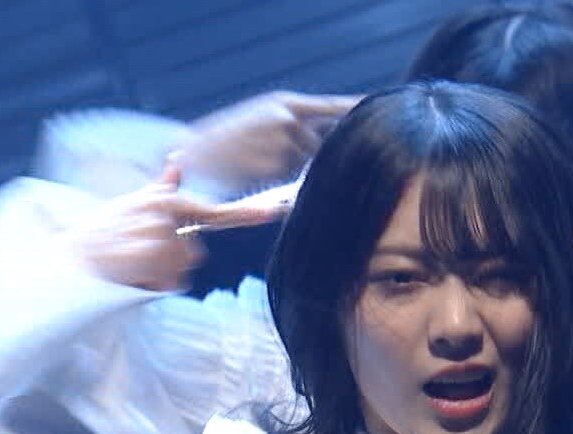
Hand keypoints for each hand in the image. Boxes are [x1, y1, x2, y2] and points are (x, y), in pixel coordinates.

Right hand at [58, 162, 283, 289]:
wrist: (67, 257)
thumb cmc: (98, 234)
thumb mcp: (128, 206)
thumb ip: (159, 190)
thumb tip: (175, 164)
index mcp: (163, 199)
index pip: (214, 209)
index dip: (249, 212)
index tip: (279, 209)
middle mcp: (164, 212)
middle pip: (194, 252)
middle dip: (170, 261)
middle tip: (135, 257)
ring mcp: (159, 234)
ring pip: (181, 268)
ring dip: (158, 275)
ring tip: (129, 264)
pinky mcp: (152, 256)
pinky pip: (169, 282)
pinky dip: (151, 285)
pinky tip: (128, 274)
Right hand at [178, 91, 360, 197]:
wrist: (189, 156)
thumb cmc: (226, 143)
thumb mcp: (261, 120)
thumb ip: (294, 128)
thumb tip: (330, 144)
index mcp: (287, 104)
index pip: (336, 108)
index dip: (359, 113)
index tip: (382, 116)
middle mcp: (291, 122)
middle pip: (331, 141)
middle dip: (334, 153)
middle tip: (337, 163)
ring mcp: (284, 147)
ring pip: (316, 166)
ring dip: (314, 175)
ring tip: (281, 178)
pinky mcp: (276, 173)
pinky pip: (300, 185)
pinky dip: (297, 190)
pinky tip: (273, 188)